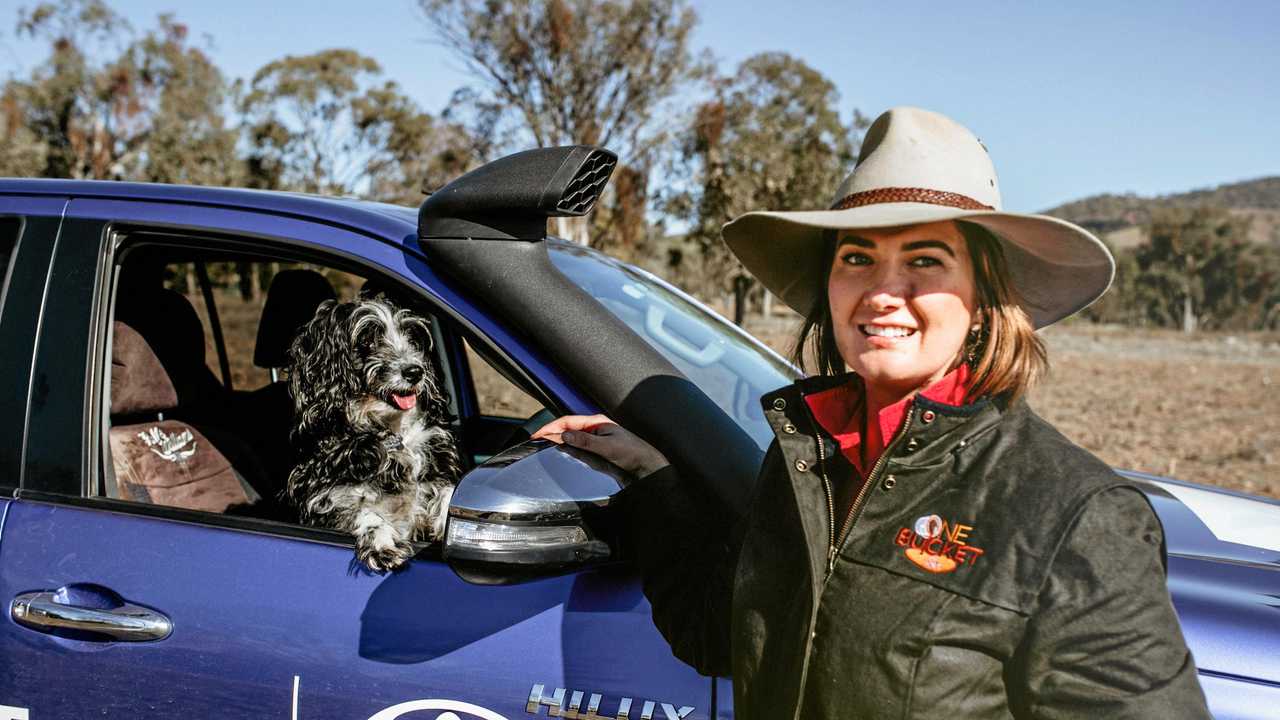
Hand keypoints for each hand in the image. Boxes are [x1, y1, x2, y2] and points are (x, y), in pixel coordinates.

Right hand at [532, 414, 670, 477]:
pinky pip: (577, 447)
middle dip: (550, 433)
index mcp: (597, 423)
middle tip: (535, 441)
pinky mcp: (597, 451)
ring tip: (542, 446)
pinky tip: (560, 452)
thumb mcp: (608, 447)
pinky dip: (566, 449)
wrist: (646, 466)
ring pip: (571, 438)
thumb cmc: (632, 453)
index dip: (551, 427)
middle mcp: (594, 430)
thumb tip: (564, 436)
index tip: (537, 435)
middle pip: (567, 428)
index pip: (568, 421)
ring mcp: (595, 440)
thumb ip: (585, 442)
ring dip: (557, 441)